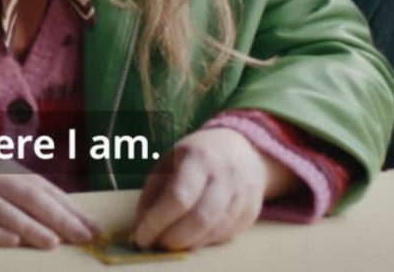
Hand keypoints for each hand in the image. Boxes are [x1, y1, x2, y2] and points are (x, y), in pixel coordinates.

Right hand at [0, 141, 99, 248]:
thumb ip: (17, 187)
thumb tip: (59, 210)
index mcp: (0, 168)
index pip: (42, 188)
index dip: (69, 207)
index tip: (93, 226)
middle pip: (28, 197)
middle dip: (59, 217)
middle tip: (84, 236)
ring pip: (2, 211)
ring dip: (29, 226)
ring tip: (53, 242)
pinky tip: (9, 242)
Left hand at [131, 128, 287, 250]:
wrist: (244, 150)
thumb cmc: (198, 156)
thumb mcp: (170, 161)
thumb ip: (153, 191)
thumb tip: (142, 224)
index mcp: (199, 157)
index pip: (178, 197)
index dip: (157, 222)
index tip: (141, 236)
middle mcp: (225, 175)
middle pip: (199, 219)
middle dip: (173, 239)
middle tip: (157, 242)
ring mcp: (243, 194)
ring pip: (213, 232)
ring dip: (187, 243)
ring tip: (172, 240)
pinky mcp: (252, 212)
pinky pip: (225, 236)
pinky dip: (204, 241)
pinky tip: (193, 235)